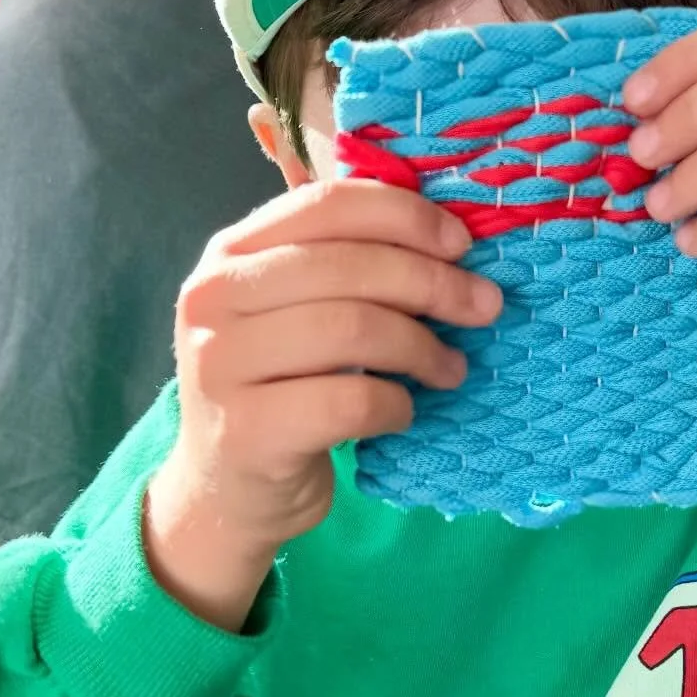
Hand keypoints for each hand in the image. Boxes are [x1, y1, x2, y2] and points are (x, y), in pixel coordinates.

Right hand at [145, 183, 501, 630]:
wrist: (225, 490)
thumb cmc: (279, 389)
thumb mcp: (293, 311)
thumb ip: (345, 265)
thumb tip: (450, 238)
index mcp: (229, 252)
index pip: (325, 205)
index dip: (404, 216)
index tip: (461, 243)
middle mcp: (212, 299)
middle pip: (348, 268)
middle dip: (433, 284)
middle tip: (484, 306)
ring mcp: (220, 366)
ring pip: (353, 331)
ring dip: (422, 348)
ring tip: (451, 368)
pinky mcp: (247, 432)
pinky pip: (351, 402)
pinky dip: (396, 405)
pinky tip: (403, 411)